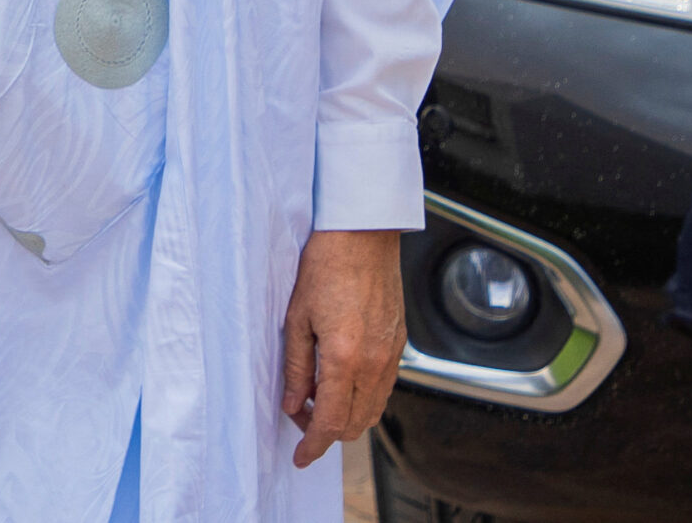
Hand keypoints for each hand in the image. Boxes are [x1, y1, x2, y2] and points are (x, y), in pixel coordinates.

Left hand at [280, 228, 405, 468]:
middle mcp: (374, 362)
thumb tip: (293, 403)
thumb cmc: (326, 265)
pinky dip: (363, 397)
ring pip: (373, 410)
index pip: (331, 422)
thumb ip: (295, 367)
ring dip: (347, 416)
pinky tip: (341, 379)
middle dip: (327, 433)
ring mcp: (391, 354)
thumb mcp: (297, 317)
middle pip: (355, 425)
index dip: (314, 446)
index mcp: (345, 358)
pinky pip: (384, 388)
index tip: (300, 457)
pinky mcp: (399, 344)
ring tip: (318, 397)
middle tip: (300, 415)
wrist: (363, 234)